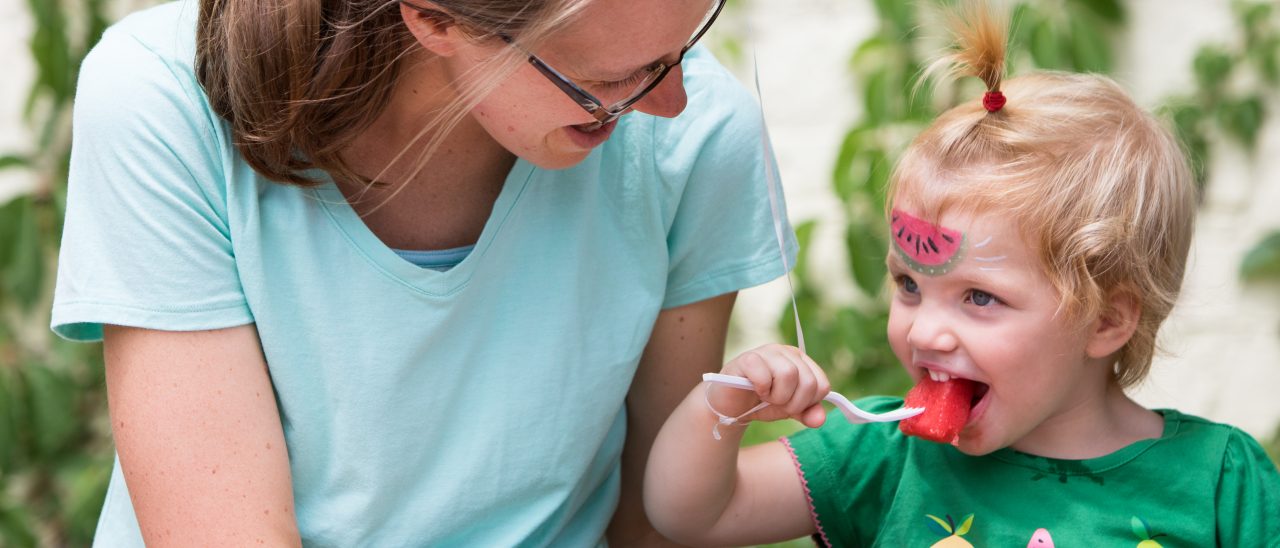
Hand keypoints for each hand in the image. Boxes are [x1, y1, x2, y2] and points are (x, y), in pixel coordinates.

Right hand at [710, 344, 829, 427]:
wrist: (732, 406)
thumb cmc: (761, 403)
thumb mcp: (789, 410)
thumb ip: (807, 413)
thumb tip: (819, 420)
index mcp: (801, 362)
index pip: (822, 384)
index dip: (809, 403)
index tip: (791, 405)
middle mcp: (786, 352)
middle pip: (808, 381)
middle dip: (793, 403)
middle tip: (776, 402)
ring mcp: (767, 352)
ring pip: (789, 374)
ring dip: (777, 396)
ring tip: (766, 395)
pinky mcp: (747, 358)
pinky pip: (765, 375)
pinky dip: (762, 389)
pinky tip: (754, 389)